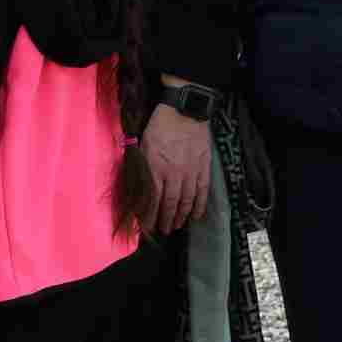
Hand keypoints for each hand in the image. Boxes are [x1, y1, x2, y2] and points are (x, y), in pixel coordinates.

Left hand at [141, 95, 211, 234]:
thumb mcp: (143, 144)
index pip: (151, 198)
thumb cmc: (159, 125)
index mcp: (155, 167)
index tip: (147, 226)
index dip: (149, 215)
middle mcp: (173, 174)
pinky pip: (202, 192)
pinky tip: (196, 216)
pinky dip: (199, 206)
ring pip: (186, 201)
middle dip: (165, 220)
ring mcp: (190, 172)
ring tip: (176, 226)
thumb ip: (142, 166)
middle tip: (163, 230)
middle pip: (169, 203)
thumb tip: (138, 186)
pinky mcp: (203, 168)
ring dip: (181, 216)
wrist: (184, 111)